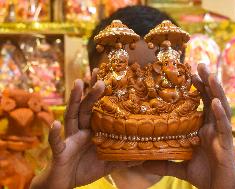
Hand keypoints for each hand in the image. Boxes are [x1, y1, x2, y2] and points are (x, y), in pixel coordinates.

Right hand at [30, 69, 139, 188]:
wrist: (65, 184)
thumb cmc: (85, 169)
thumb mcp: (108, 164)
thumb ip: (123, 159)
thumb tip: (143, 156)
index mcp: (92, 131)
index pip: (98, 110)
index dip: (103, 97)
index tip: (110, 79)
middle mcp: (81, 131)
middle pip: (86, 108)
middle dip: (91, 92)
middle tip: (98, 76)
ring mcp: (70, 139)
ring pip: (71, 116)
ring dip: (73, 100)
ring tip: (78, 84)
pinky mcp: (60, 152)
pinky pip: (56, 142)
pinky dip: (55, 134)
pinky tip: (55, 124)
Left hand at [142, 64, 234, 188]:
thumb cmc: (205, 176)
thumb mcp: (180, 166)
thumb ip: (163, 163)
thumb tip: (142, 163)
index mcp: (204, 128)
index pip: (202, 103)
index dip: (198, 88)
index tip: (188, 73)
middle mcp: (213, 127)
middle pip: (211, 99)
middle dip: (207, 81)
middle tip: (199, 63)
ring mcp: (220, 133)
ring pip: (221, 107)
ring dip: (216, 90)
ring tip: (209, 74)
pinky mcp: (226, 144)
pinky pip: (223, 126)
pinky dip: (220, 113)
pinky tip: (215, 102)